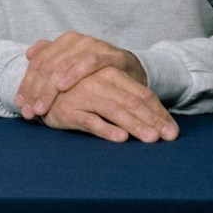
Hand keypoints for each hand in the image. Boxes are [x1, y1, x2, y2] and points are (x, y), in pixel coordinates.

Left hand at [16, 32, 147, 119]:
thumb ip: (51, 57)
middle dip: (35, 90)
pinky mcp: (111, 55)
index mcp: (65, 41)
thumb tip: (29, 55)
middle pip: (48, 65)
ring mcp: (94, 46)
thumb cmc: (97, 71)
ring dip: (49, 88)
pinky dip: (74, 74)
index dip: (27, 83)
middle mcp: (77, 41)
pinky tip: (62, 87)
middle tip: (29, 111)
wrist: (131, 69)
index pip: (39, 62)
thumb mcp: (73, 63)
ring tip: (40, 107)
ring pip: (64, 65)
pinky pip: (89, 63)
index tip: (20, 104)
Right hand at [37, 64, 178, 143]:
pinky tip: (121, 138)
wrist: (39, 87)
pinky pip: (89, 120)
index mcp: (110, 73)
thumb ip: (127, 97)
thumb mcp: (104, 87)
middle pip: (131, 102)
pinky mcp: (68, 110)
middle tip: (169, 137)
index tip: (173, 131)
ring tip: (151, 139)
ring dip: (134, 125)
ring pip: (114, 110)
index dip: (158, 112)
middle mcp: (99, 82)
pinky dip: (106, 129)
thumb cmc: (77, 90)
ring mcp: (83, 95)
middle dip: (152, 121)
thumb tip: (158, 119)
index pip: (141, 94)